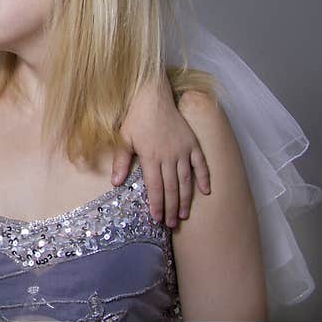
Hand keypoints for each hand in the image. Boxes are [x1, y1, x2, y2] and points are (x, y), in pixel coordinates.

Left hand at [113, 79, 210, 227]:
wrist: (152, 96)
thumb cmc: (135, 118)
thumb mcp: (123, 139)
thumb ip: (121, 162)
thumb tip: (115, 183)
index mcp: (151, 157)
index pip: (155, 188)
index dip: (156, 205)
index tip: (157, 219)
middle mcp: (169, 156)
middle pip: (171, 188)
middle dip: (170, 208)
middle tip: (171, 224)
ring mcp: (182, 150)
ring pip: (186, 180)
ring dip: (185, 199)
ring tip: (184, 214)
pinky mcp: (192, 143)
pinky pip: (200, 164)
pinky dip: (204, 178)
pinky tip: (206, 192)